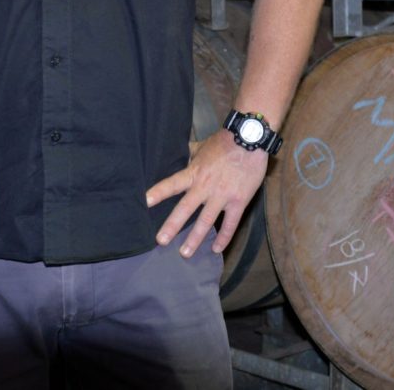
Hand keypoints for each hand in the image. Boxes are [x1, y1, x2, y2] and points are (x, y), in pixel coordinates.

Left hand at [145, 130, 267, 257]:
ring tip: (184, 253)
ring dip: (195, 238)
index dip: (158, 193)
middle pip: (185, 209)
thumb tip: (180, 154)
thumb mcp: (202, 146)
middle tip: (161, 241)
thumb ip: (190, 154)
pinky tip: (216, 250)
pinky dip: (224, 238)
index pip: (172, 184)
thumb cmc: (225, 141)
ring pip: (206, 221)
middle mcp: (205, 186)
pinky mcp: (239, 201)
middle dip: (172, 225)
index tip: (144, 203)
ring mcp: (222, 196)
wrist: (250, 139)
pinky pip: (230, 224)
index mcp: (194, 172)